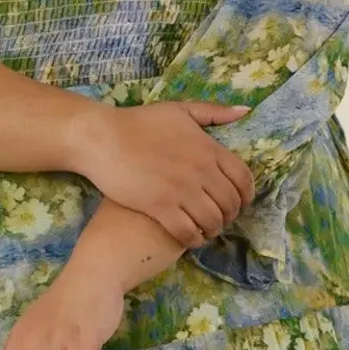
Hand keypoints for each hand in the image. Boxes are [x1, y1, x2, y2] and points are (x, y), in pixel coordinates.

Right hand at [68, 99, 254, 247]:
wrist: (102, 139)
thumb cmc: (138, 122)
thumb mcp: (179, 110)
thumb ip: (213, 112)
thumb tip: (245, 111)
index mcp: (209, 148)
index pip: (243, 179)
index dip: (246, 196)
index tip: (240, 203)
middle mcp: (201, 170)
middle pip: (229, 203)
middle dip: (229, 215)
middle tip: (219, 219)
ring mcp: (181, 190)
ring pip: (212, 221)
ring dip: (212, 230)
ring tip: (205, 230)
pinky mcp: (160, 207)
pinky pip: (188, 232)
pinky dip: (193, 239)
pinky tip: (189, 238)